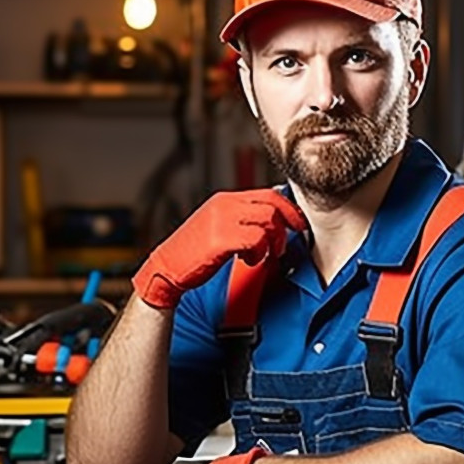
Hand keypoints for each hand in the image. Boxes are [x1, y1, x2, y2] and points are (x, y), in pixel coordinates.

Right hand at [132, 190, 306, 308]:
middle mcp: (224, 205)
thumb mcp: (216, 228)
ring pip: (268, 220)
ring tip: (263, 255)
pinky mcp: (220, 239)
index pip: (267, 194)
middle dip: (286, 225)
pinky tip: (249, 260)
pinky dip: (259, 252)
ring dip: (273, 241)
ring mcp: (222, 220)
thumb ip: (240, 221)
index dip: (288, 209)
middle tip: (283, 245)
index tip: (297, 224)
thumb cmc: (191, 253)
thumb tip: (269, 225)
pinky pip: (256, 239)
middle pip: (272, 204)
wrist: (165, 268)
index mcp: (224, 200)